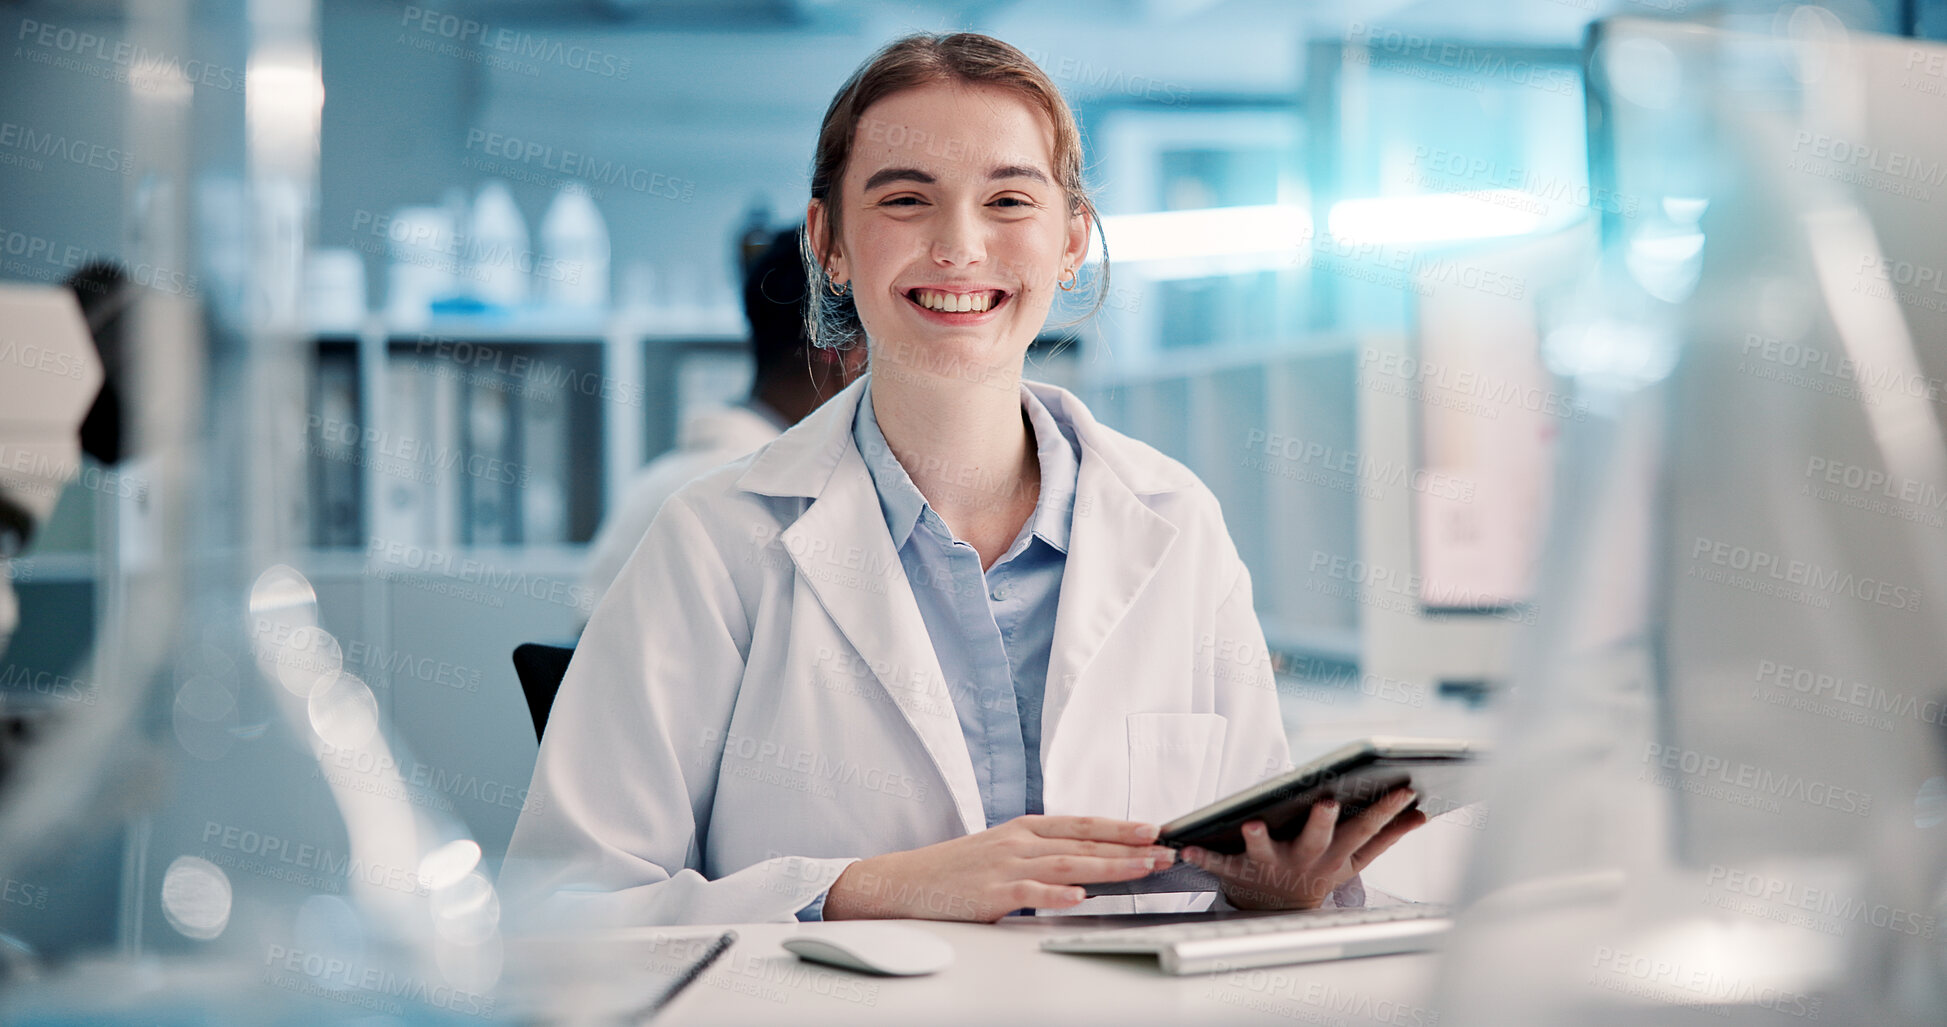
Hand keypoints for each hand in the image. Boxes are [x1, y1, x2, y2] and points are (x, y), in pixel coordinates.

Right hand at [821, 815, 1177, 921]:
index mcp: (1024, 829)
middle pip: (1083, 843)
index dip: (1120, 826)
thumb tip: (1084, 868)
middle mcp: (1018, 842)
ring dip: (1109, 867)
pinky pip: (1030, 894)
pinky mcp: (991, 893)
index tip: (1154, 829)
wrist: (904, 882)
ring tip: (1141, 868)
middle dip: (1128, 847)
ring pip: (1067, 865)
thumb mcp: (1001, 851)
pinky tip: (1080, 898)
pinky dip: (1056, 896)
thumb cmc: (953, 871)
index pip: (1082, 824)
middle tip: (1164, 850)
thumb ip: (1040, 856)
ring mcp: (1005, 866)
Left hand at [1180, 788, 1425, 910]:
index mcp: (1334, 854)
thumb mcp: (1354, 859)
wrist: (1278, 912)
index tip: (1405, 788)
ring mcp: (1270, 866)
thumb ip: (1386, 835)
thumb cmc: (1319, 871)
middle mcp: (1304, 861)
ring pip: (1265, 853)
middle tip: (1329, 802)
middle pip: (1316, 840)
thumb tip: (1422, 813)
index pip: (1364, 829)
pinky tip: (1185, 845)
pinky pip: (1218, 863)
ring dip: (1258, 840)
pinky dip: (1202, 855)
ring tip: (1253, 823)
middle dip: (1322, 823)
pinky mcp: (1236, 870)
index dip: (1386, 810)